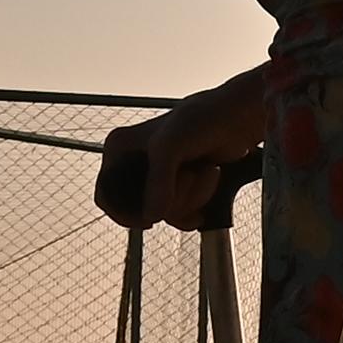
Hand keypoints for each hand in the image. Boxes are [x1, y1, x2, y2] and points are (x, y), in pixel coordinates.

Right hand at [96, 103, 256, 233]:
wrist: (235, 120)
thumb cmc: (201, 121)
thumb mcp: (170, 146)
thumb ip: (158, 180)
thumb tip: (152, 217)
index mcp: (119, 149)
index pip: (106, 197)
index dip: (125, 215)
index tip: (150, 221)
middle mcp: (134, 164)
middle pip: (140, 211)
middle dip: (172, 199)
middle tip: (191, 173)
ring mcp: (157, 178)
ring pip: (165, 213)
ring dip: (192, 197)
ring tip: (204, 170)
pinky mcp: (177, 187)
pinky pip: (180, 215)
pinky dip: (197, 205)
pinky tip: (208, 186)